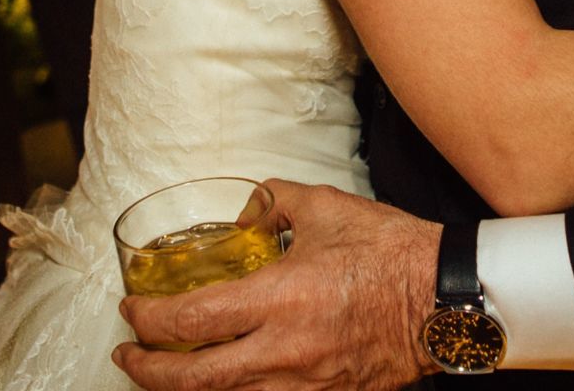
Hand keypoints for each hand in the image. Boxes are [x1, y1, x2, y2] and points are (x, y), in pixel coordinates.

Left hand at [115, 180, 438, 390]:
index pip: (192, 321)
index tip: (132, 311)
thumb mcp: (325, 207)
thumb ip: (274, 202)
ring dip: (187, 389)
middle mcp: (286, 349)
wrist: (446, 296)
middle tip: (128, 355)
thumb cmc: (391, 252)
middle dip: (148, 371)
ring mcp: (307, 381)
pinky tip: (226, 380)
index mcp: (280, 298)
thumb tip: (247, 214)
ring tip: (168, 372)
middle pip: (195, 380)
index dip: (150, 320)